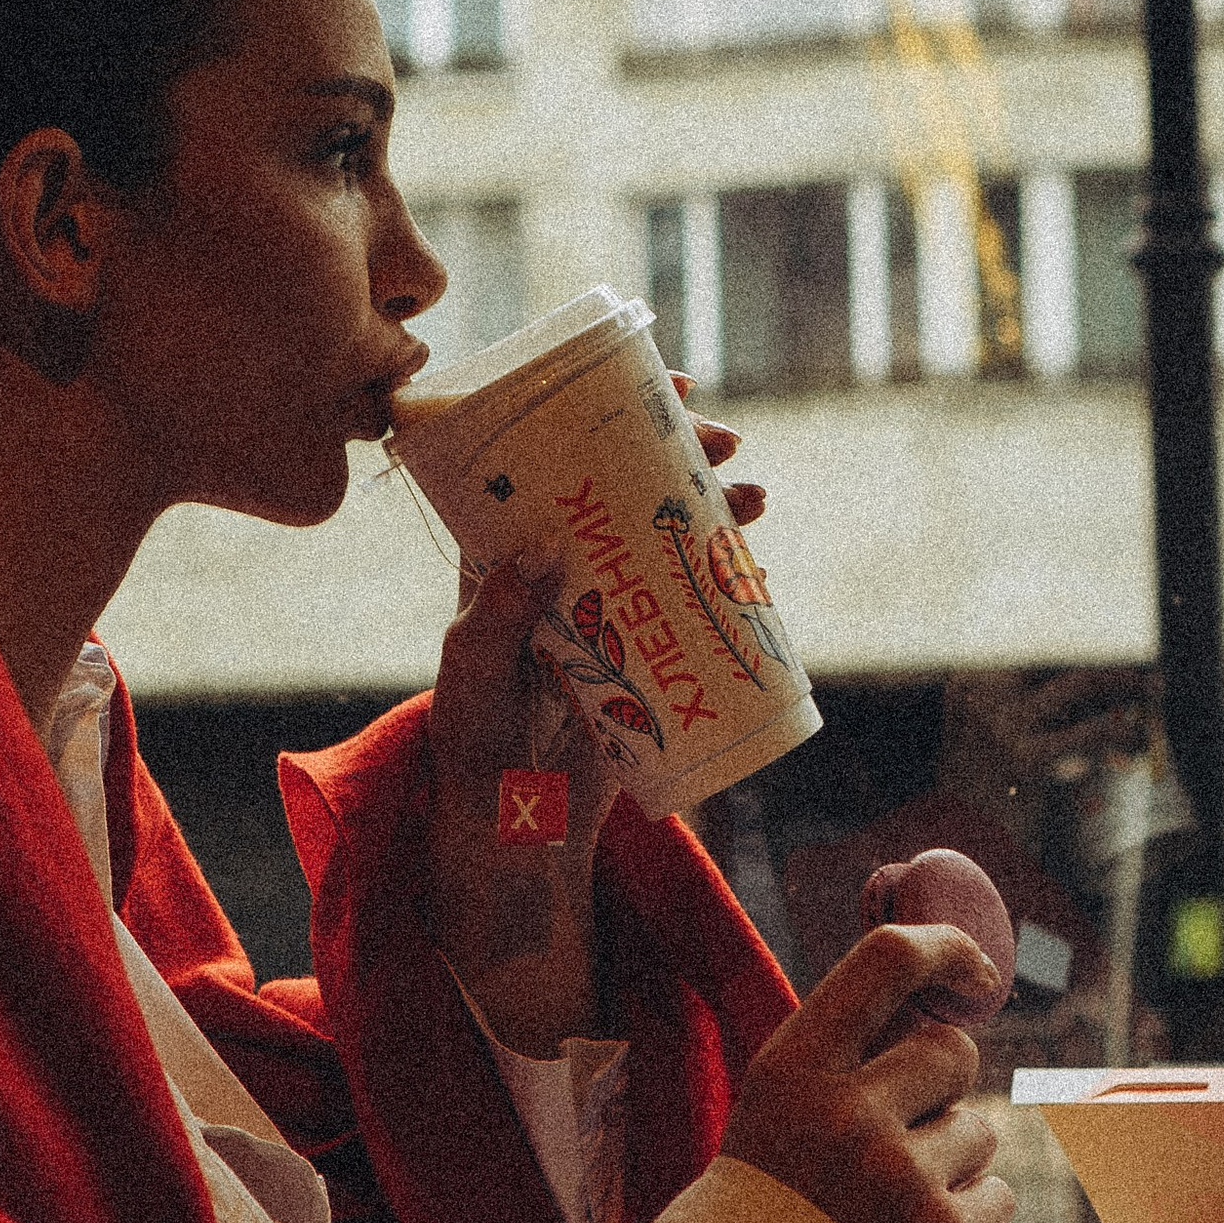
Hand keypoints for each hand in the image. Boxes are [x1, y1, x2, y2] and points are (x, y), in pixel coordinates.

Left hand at [425, 386, 766, 1058]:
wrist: (516, 834)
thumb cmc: (473, 750)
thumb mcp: (473, 679)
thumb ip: (497, 619)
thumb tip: (541, 548)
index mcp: (502, 560)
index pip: (545, 467)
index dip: (591, 420)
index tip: (643, 388)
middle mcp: (556, 573)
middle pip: (618, 491)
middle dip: (671, 456)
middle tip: (720, 440)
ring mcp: (605, 611)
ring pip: (662, 540)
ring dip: (708, 509)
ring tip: (749, 497)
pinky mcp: (644, 655)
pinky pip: (688, 601)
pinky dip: (723, 574)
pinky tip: (751, 559)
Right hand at [722, 922, 1015, 1222]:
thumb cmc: (763, 1217)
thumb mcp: (774, 1115)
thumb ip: (843, 1058)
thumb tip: (936, 999)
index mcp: (790, 1070)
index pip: (884, 963)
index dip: (944, 949)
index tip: (976, 970)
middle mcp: (845, 1114)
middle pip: (951, 1052)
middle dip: (940, 1088)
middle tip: (896, 1137)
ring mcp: (899, 1179)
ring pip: (979, 1130)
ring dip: (951, 1162)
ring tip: (889, 1210)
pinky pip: (997, 1197)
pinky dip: (968, 1221)